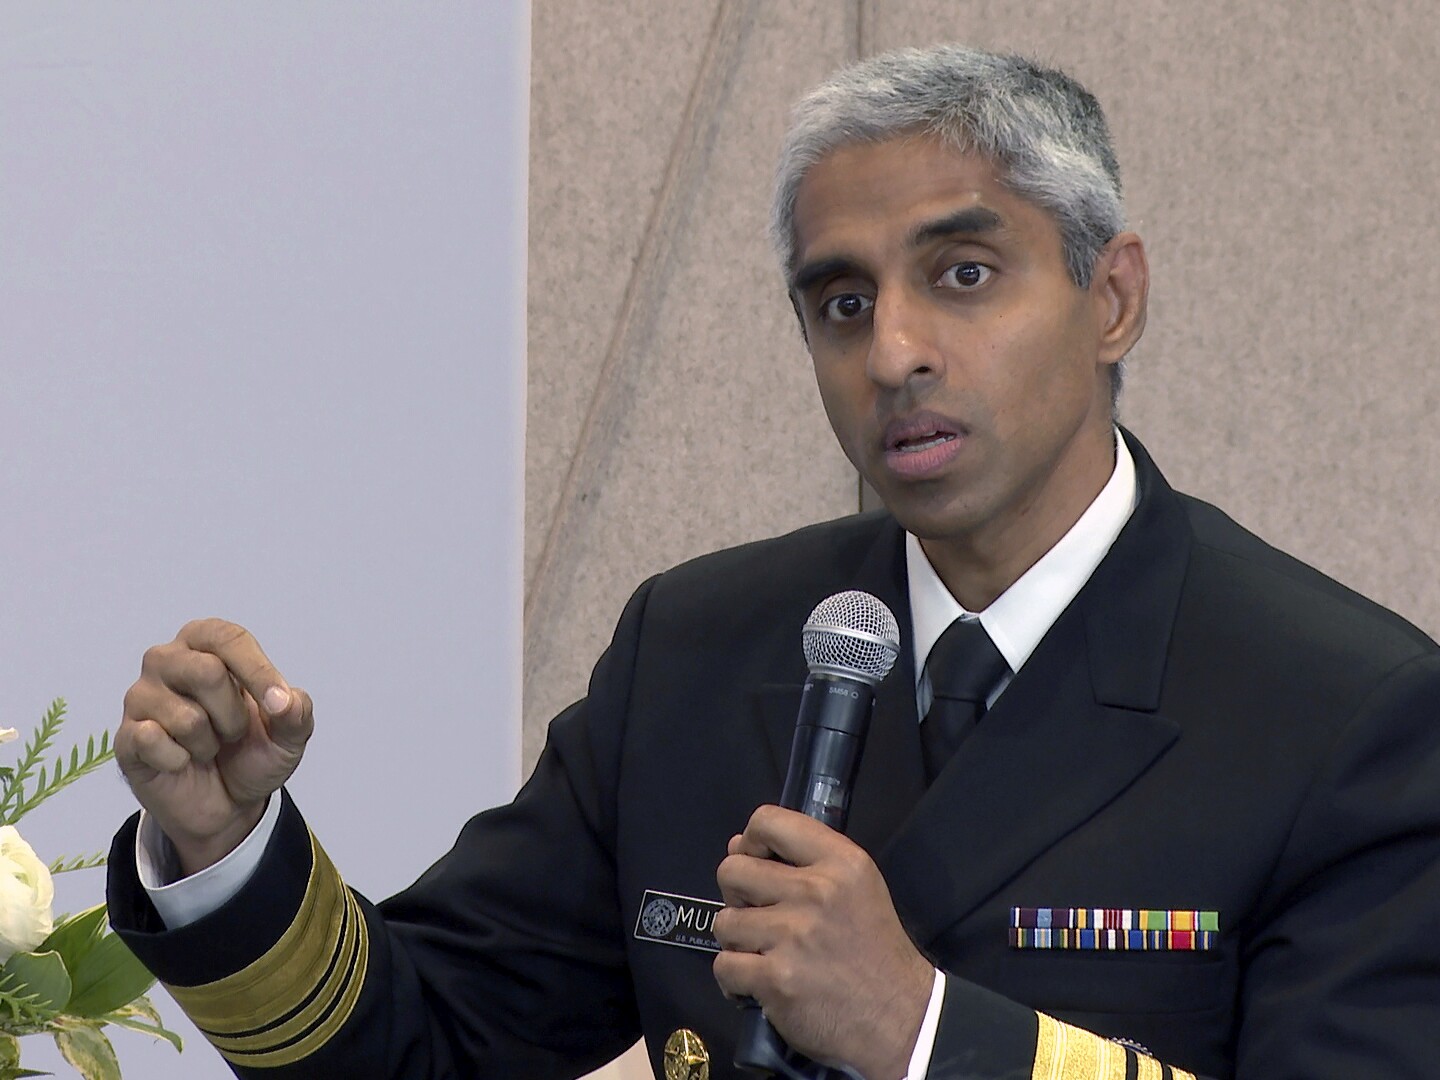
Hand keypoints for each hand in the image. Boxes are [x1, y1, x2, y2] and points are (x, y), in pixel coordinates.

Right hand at [116, 619, 312, 875]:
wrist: (227, 805)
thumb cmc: (253, 752)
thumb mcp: (290, 736)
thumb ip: (297, 713)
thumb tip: (284, 700)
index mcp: (207, 644)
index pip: (227, 637)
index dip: (257, 671)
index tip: (278, 704)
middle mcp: (167, 660)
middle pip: (206, 672)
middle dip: (234, 715)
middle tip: (233, 733)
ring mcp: (141, 696)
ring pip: (186, 717)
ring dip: (209, 743)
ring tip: (207, 747)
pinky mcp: (126, 735)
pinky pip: (152, 741)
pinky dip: (180, 760)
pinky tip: (180, 761)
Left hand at [712, 806, 933, 1079]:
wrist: (900, 1017)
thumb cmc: (874, 948)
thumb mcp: (857, 886)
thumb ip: (804, 860)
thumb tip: (738, 845)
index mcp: (839, 861)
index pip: (768, 821)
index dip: (750, 840)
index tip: (758, 862)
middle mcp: (815, 891)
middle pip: (733, 870)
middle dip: (736, 894)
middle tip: (758, 914)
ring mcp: (793, 936)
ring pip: (725, 921)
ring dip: (737, 940)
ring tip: (762, 952)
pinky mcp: (777, 978)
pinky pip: (724, 965)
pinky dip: (734, 978)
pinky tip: (757, 982)